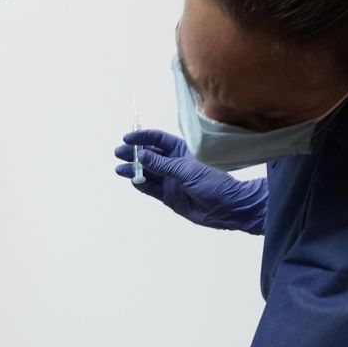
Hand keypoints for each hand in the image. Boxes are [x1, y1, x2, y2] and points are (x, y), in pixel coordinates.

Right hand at [115, 128, 267, 233]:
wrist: (228, 208)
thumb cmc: (214, 183)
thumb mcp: (187, 170)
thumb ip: (163, 164)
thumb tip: (142, 155)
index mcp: (183, 151)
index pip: (158, 139)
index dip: (143, 138)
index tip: (128, 138)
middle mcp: (174, 164)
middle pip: (150, 155)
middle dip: (134, 153)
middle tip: (119, 153)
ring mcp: (171, 180)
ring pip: (148, 172)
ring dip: (134, 170)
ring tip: (120, 169)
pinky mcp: (169, 196)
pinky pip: (151, 188)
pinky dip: (141, 184)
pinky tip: (133, 180)